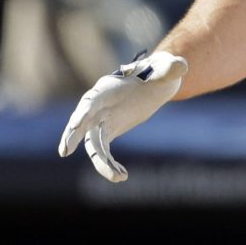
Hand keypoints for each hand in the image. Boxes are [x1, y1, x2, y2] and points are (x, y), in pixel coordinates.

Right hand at [58, 51, 187, 181]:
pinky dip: (108, 165)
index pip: (90, 100)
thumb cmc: (160, 70)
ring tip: (117, 177)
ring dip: (99, 161)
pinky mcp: (109, 130)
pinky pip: (103, 151)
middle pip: (81, 121)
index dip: (82, 113)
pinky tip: (122, 176)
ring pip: (91, 142)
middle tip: (64, 151)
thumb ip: (171, 67)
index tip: (74, 126)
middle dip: (71, 135)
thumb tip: (181, 67)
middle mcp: (100, 103)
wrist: (159, 80)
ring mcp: (102, 118)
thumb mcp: (167, 68)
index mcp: (109, 87)